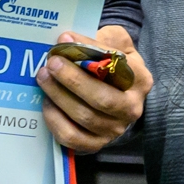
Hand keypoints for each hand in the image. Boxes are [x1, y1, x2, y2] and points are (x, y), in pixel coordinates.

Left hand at [36, 25, 150, 154]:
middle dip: (72, 80)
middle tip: (51, 63)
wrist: (115, 94)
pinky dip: (56, 120)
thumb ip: (99, 38)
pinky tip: (47, 103)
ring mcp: (114, 130)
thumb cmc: (112, 65)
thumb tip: (68, 39)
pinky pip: (72, 137)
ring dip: (59, 97)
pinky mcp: (95, 144)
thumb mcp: (116, 44)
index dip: (89, 54)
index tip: (64, 40)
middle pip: (101, 99)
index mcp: (139, 80)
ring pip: (84, 118)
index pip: (116, 68)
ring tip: (44, 78)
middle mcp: (131, 108)